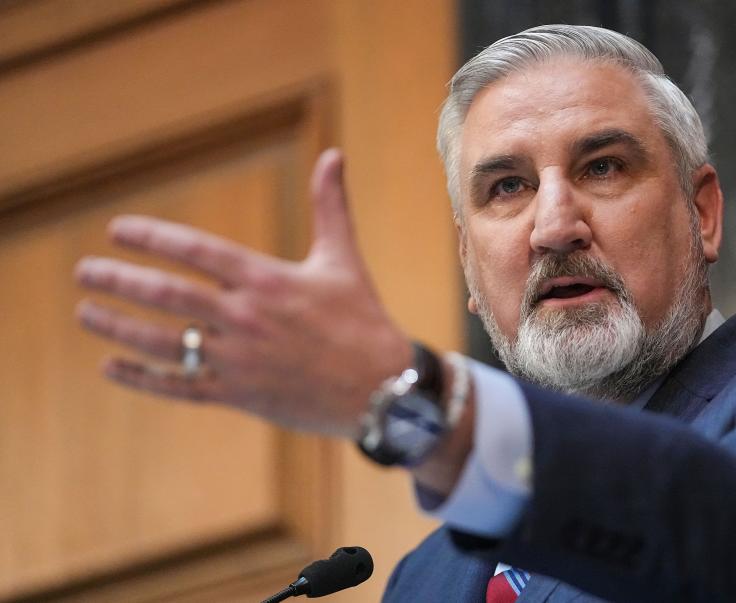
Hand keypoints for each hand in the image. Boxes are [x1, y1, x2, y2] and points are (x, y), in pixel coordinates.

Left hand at [75, 149, 411, 436]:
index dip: (152, 237)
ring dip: (118, 327)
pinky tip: (110, 367)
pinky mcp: (241, 395)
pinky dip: (142, 378)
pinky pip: (181, 387)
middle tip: (84, 272)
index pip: (196, 250)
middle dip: (119, 281)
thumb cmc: (364, 320)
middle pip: (168, 296)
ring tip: (85, 313)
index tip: (117, 230)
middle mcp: (248, 318)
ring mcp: (241, 360)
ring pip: (166, 343)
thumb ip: (331, 206)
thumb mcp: (344, 259)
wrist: (384, 389)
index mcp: (269, 280)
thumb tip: (334, 153)